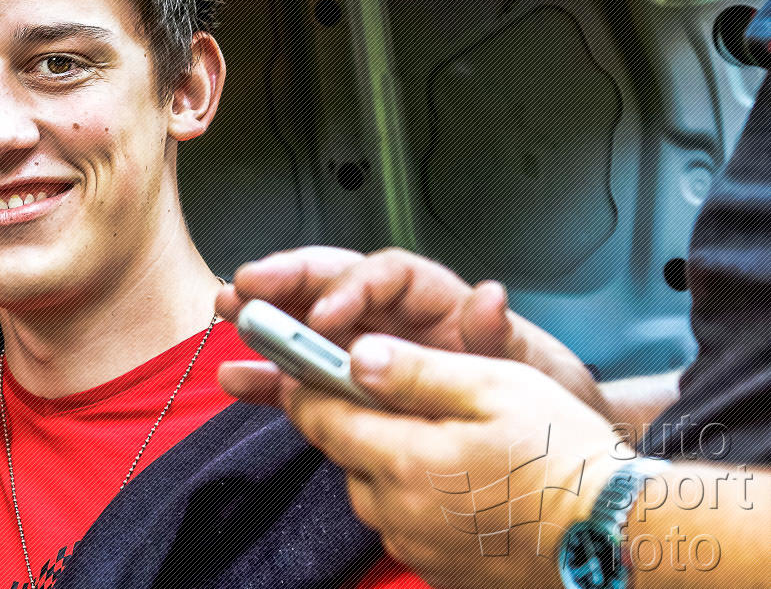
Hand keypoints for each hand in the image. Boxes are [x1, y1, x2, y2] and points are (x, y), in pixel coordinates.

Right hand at [215, 247, 604, 415]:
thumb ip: (498, 334)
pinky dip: (268, 377)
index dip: (351, 288)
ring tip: (226, 312)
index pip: (385, 275)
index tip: (327, 315)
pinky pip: (301, 377)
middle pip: (331, 280)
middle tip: (249, 285)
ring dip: (264, 315)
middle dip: (286, 280)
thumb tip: (486, 297)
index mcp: (434, 300)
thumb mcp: (529, 366)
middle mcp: (391, 316)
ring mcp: (365, 350)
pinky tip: (236, 378)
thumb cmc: (536, 396)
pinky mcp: (348, 389)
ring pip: (305, 320)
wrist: (541, 449)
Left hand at [282, 336, 622, 588]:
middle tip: (400, 398)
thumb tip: (357, 354)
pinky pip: (405, 524)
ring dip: (389, 462)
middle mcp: (397, 513)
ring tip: (447, 441)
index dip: (306, 383)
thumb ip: (416, 370)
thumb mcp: (495, 386)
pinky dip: (418, 499)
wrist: (622, 539)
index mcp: (402, 460)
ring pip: (373, 491)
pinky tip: (465, 484)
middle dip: (357, 421)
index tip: (299, 361)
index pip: (318, 416)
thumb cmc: (566, 458)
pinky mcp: (441, 572)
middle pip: (343, 454)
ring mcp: (418, 549)